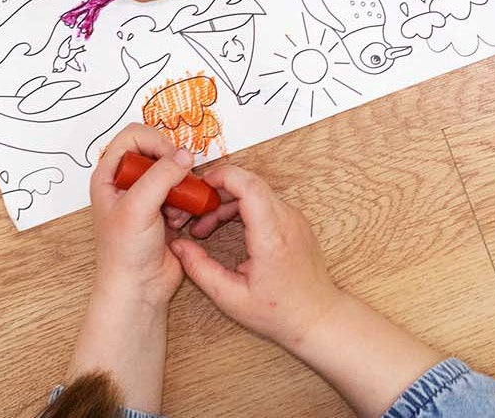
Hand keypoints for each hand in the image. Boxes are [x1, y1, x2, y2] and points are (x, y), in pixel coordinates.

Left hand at [70, 127, 200, 411]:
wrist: (139, 289)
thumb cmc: (124, 253)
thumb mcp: (137, 207)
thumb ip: (161, 176)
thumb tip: (185, 156)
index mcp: (109, 176)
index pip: (133, 137)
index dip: (154, 141)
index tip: (169, 158)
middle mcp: (127, 183)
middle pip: (157, 152)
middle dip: (172, 166)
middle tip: (178, 182)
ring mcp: (147, 197)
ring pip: (174, 173)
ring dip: (181, 188)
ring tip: (175, 210)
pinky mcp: (165, 211)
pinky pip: (184, 193)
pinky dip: (187, 204)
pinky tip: (178, 222)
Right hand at [171, 164, 447, 416]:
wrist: (316, 317)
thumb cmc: (278, 313)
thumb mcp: (230, 297)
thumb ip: (199, 269)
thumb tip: (177, 246)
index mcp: (272, 237)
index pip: (250, 186)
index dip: (223, 177)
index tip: (199, 186)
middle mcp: (287, 221)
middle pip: (250, 183)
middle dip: (218, 191)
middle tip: (195, 213)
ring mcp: (294, 219)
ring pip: (256, 192)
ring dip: (228, 202)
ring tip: (204, 229)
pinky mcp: (295, 222)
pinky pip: (266, 202)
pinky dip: (243, 209)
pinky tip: (226, 230)